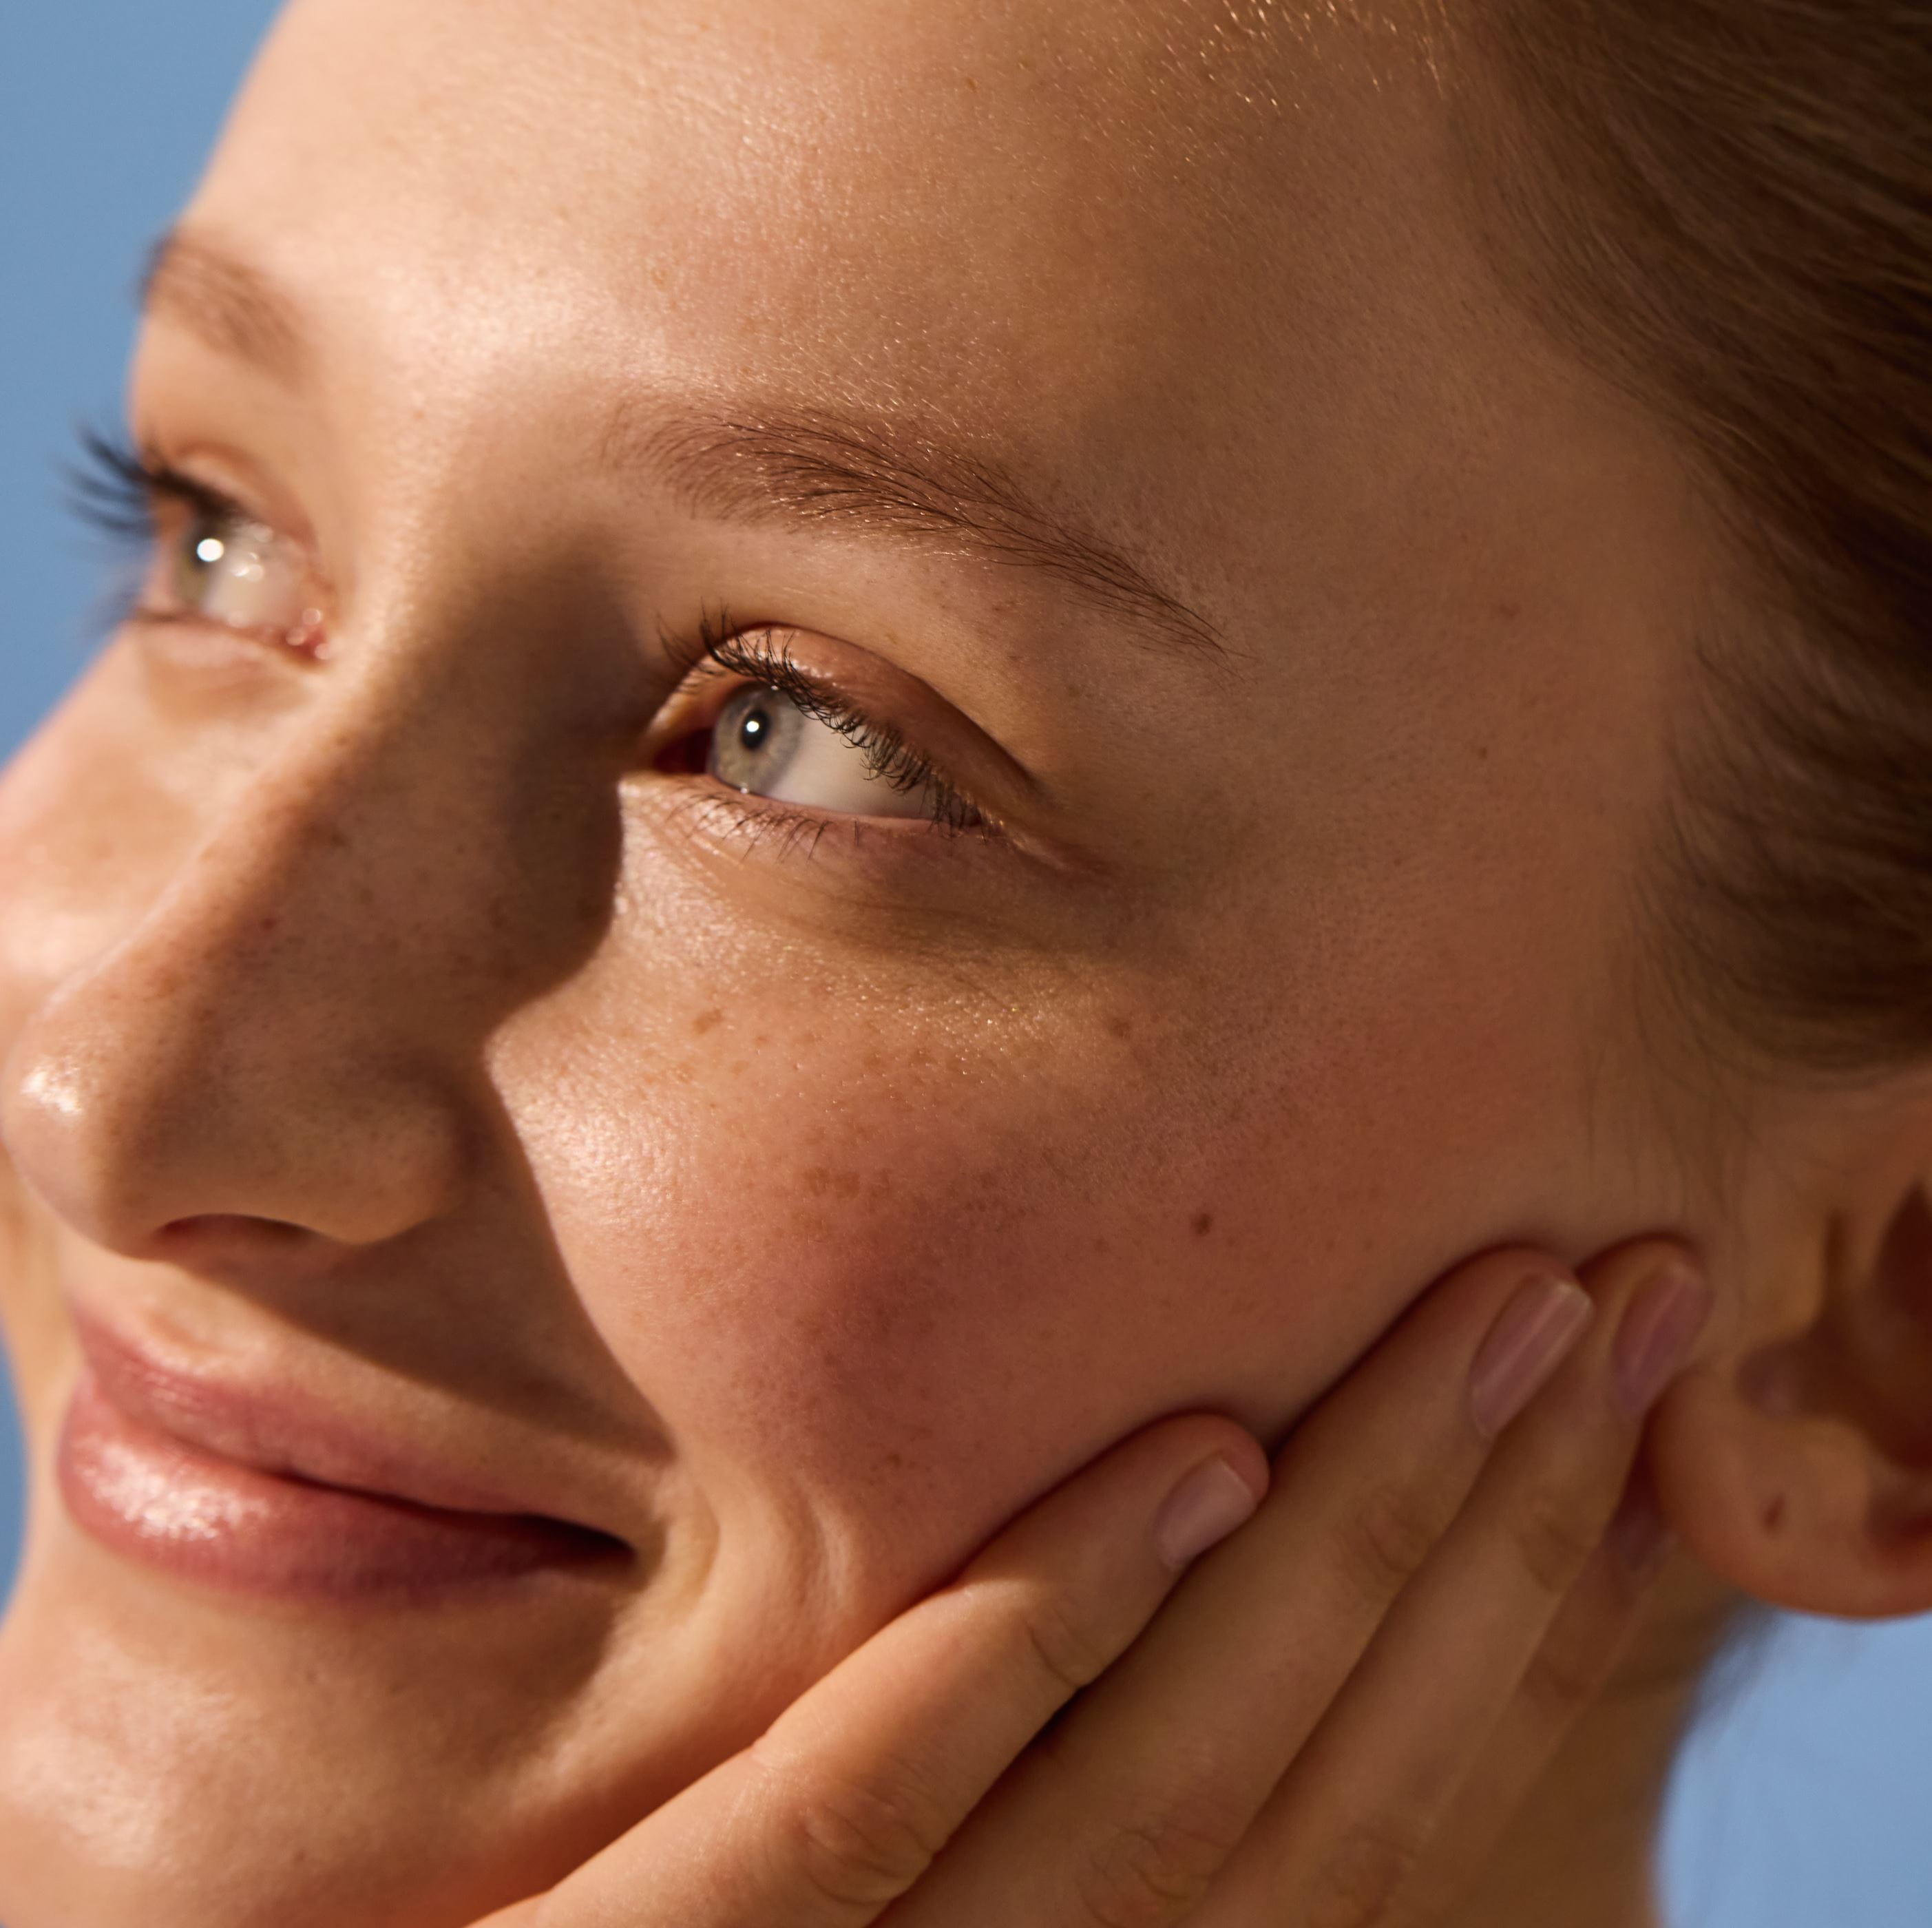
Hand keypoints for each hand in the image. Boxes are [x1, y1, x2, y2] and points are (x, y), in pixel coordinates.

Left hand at [471, 1240, 1707, 1927]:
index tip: (1588, 1373)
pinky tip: (1170, 1466)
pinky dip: (1013, 1657)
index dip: (1497, 1594)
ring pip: (1135, 1814)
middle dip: (1470, 1527)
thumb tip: (1203, 1498)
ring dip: (1315, 1556)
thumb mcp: (863, 1852)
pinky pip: (832, 1847)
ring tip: (1452, 1344)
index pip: (1339, 1808)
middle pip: (1291, 1786)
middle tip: (1587, 1287)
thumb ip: (1009, 1751)